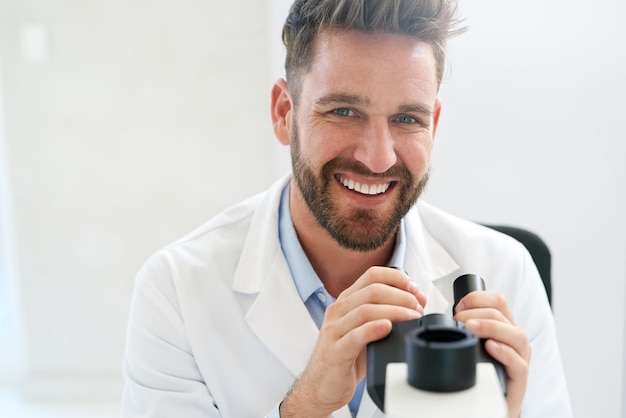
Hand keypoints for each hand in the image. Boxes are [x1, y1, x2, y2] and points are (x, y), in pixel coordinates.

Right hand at [280, 266, 426, 416]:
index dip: (398, 279)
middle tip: (418, 309)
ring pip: (366, 310)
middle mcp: (338, 310)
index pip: (373, 275)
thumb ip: (386, 315)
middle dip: (402, 296)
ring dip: (395, 311)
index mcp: (347, 300)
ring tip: (412, 318)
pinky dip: (374, 329)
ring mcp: (334, 330)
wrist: (322, 386)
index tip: (415, 290)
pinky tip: (388, 328)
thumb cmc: (348, 358)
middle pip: (373, 290)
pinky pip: (355, 335)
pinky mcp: (335, 351)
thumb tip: (418, 303)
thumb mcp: (367, 330)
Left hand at [454, 291, 529, 417]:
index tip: (459, 306)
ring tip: (471, 328)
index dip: (477, 298)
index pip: (498, 301)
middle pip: (503, 315)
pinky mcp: (520, 378)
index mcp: (504, 326)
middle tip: (458, 320)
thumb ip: (466, 328)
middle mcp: (514, 338)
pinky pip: (519, 364)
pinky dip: (505, 352)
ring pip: (516, 335)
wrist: (494, 399)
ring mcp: (520, 357)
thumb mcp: (474, 343)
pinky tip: (491, 347)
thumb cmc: (483, 369)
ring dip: (490, 327)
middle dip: (476, 313)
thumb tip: (443, 319)